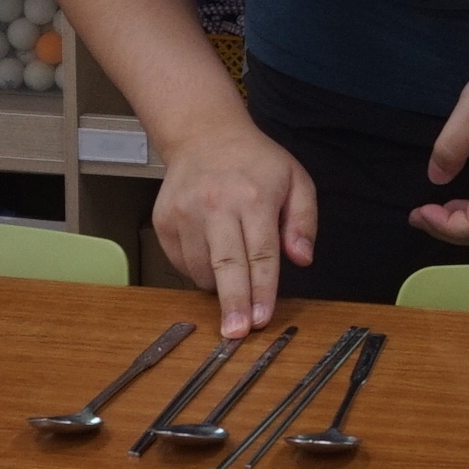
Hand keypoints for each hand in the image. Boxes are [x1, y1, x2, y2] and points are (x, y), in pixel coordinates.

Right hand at [152, 121, 316, 337]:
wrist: (203, 135)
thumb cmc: (255, 162)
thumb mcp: (295, 180)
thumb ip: (304, 221)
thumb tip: (301, 259)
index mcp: (254, 197)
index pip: (261, 253)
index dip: (262, 290)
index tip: (262, 319)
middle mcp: (216, 205)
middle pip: (226, 265)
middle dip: (233, 303)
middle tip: (236, 334)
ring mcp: (185, 213)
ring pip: (200, 269)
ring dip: (217, 287)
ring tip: (232, 283)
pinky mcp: (164, 221)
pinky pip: (181, 262)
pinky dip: (197, 271)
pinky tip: (211, 259)